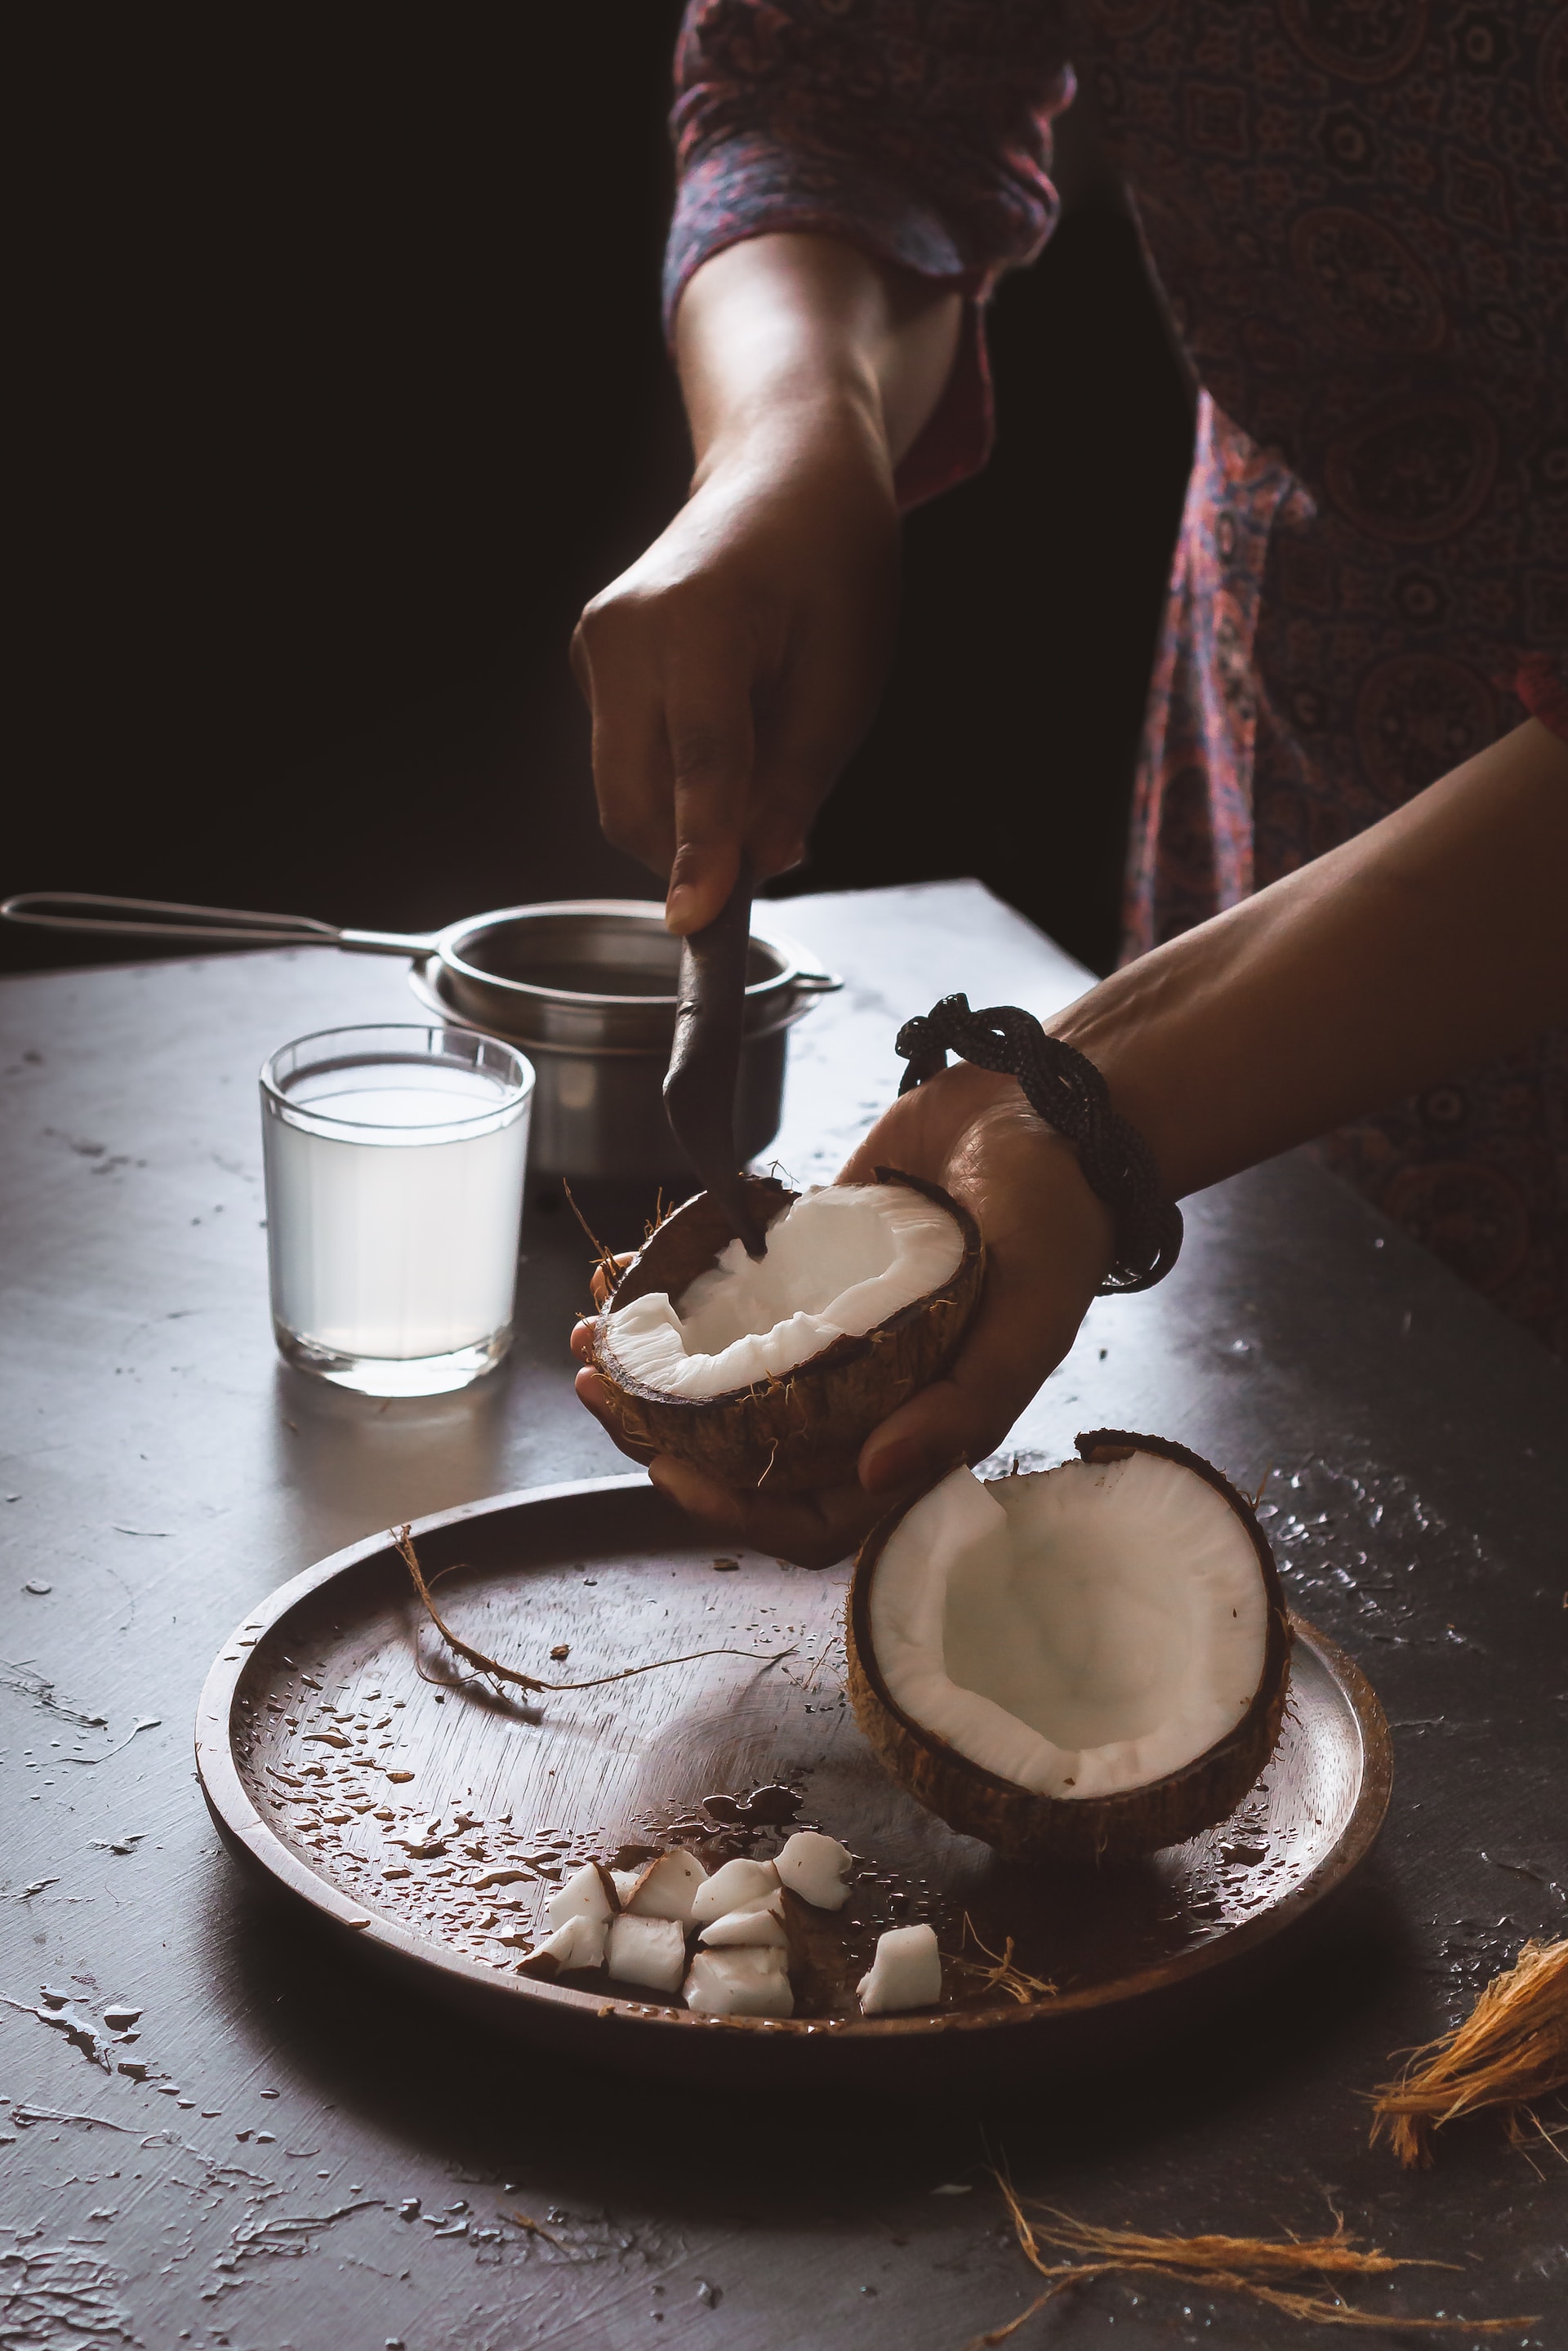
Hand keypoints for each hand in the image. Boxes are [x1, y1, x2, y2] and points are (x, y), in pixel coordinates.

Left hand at [570, 1066, 1115, 1566]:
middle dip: (660, 1428)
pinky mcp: (803, 1268)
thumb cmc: (1057, 1225)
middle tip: (600, 1386)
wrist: (1047, 1110)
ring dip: (650, 1363)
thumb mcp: (1028, 1323)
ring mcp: (827, 1332)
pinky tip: (624, 1268)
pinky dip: (670, 1291)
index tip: (668, 1467)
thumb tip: (874, 1476)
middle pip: (745, 1449)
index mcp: (916, 1432)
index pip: (812, 1513)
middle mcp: (862, 1395)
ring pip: (720, 1377)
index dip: (736, 1509)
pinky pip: (725, 1299)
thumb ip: (961, 1406)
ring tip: (595, 1330)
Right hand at [571, 404, 898, 933]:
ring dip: (684, 817)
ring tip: (759, 766)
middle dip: (690, 852)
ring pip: (623, 790)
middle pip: (635, 796)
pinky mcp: (590, 662)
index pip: (699, 762)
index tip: (695, 922)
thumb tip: (759, 864)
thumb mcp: (846, 683)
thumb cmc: (830, 567)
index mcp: (699, 621)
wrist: (784, 479)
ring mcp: (596, 645)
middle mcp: (625, 632)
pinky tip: (726, 733)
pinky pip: (624, 760)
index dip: (700, 852)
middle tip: (770, 850)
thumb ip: (797, 780)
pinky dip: (672, 781)